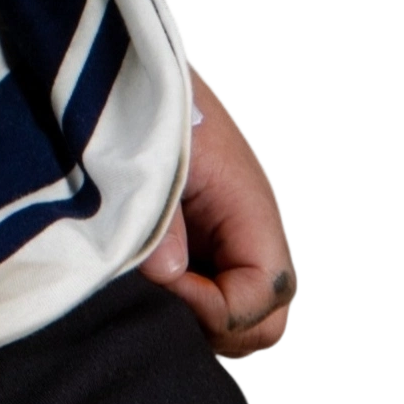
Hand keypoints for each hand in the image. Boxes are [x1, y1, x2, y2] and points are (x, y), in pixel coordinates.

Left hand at [140, 80, 301, 361]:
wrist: (139, 76)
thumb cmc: (150, 106)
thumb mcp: (152, 156)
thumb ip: (160, 218)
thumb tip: (167, 273)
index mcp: (253, 209)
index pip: (263, 296)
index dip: (212, 306)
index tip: (160, 278)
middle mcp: (254, 236)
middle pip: (264, 323)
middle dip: (214, 327)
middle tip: (157, 301)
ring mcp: (233, 245)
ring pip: (242, 319)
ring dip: (199, 319)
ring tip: (150, 293)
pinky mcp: (208, 247)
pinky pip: (216, 297)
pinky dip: (187, 305)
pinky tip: (148, 284)